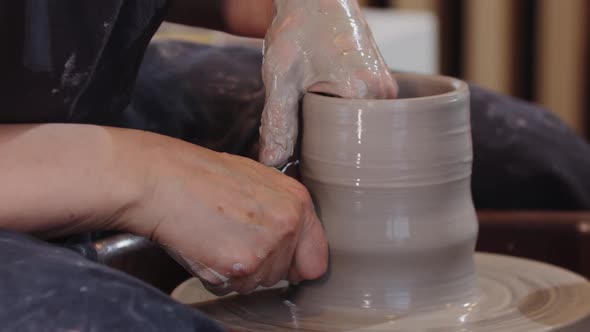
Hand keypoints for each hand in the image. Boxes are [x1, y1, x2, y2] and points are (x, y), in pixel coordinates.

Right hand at [126, 132, 327, 294]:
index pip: (317, 260)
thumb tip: (295, 239)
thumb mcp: (257, 179)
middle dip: (260, 264)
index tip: (282, 263)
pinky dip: (216, 276)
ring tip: (216, 236)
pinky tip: (205, 247)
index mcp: (297, 202)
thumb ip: (282, 210)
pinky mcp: (240, 267)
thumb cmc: (202, 176)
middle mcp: (288, 226)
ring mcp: (266, 249)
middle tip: (231, 235)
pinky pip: (233, 288)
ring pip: (257, 283)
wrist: (164, 180)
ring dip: (236, 270)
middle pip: (282, 274)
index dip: (296, 265)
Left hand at [259, 0, 397, 165]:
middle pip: (354, 141)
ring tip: (311, 114)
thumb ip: (278, 123)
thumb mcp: (281, 77)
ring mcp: (386, 90)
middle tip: (299, 135)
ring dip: (334, 133)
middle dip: (325, 146)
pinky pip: (363, 116)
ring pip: (359, 129)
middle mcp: (383, 94)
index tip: (297, 159)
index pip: (343, 148)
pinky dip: (342, 119)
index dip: (316, 158)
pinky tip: (323, 107)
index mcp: (363, 93)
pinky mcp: (382, 86)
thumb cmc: (297, 28)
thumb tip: (273, 164)